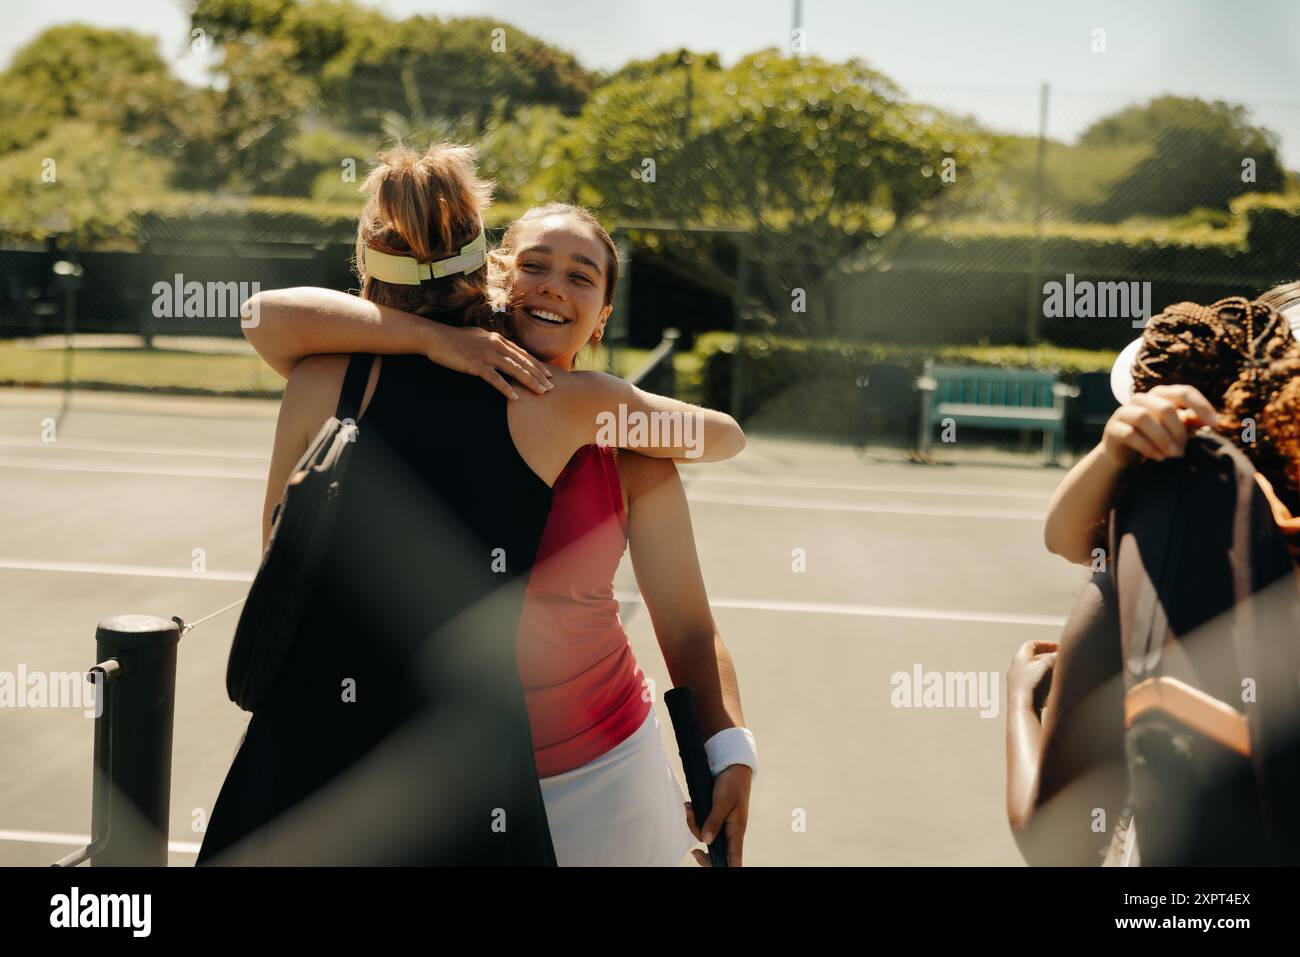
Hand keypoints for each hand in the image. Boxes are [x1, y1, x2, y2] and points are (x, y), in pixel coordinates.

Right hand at [429, 325, 552, 399]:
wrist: (435, 337)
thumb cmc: (455, 340)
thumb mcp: (478, 338)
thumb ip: (492, 344)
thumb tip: (503, 352)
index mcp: (497, 339)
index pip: (522, 353)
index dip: (537, 364)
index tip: (549, 374)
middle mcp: (495, 345)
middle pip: (523, 362)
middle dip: (539, 375)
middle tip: (551, 387)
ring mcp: (486, 354)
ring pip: (514, 369)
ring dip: (529, 381)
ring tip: (541, 392)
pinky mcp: (475, 364)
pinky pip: (495, 378)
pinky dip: (506, 388)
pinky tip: (515, 397)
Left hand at [683, 764, 751, 866]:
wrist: (732, 768)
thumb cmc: (733, 784)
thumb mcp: (723, 802)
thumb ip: (714, 821)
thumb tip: (707, 840)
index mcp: (737, 831)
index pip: (735, 857)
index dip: (728, 867)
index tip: (717, 869)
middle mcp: (729, 832)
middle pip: (717, 852)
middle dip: (704, 853)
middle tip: (694, 852)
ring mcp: (722, 825)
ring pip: (706, 837)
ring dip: (694, 825)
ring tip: (689, 809)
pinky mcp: (714, 818)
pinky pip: (703, 825)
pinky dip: (694, 818)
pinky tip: (690, 807)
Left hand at [1009, 640, 1056, 712]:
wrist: (1023, 709)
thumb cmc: (1033, 684)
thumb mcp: (1047, 665)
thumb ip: (1054, 656)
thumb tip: (1060, 654)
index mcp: (1020, 657)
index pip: (1032, 645)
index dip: (1046, 644)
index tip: (1058, 647)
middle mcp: (1015, 668)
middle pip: (1032, 658)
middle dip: (1047, 658)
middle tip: (1058, 661)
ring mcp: (1016, 682)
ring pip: (1033, 672)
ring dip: (1045, 671)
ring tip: (1057, 675)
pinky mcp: (1020, 694)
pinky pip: (1033, 684)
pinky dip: (1042, 683)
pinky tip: (1051, 690)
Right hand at [1100, 384, 1218, 467]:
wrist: (1124, 454)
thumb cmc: (1155, 438)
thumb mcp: (1177, 429)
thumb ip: (1194, 421)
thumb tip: (1217, 420)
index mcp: (1160, 395)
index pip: (1183, 392)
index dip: (1201, 406)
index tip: (1216, 425)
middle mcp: (1141, 399)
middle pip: (1165, 407)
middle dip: (1178, 431)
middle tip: (1183, 451)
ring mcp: (1124, 412)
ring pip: (1144, 418)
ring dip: (1162, 438)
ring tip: (1173, 455)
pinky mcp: (1113, 428)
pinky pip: (1130, 434)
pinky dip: (1147, 446)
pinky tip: (1158, 457)